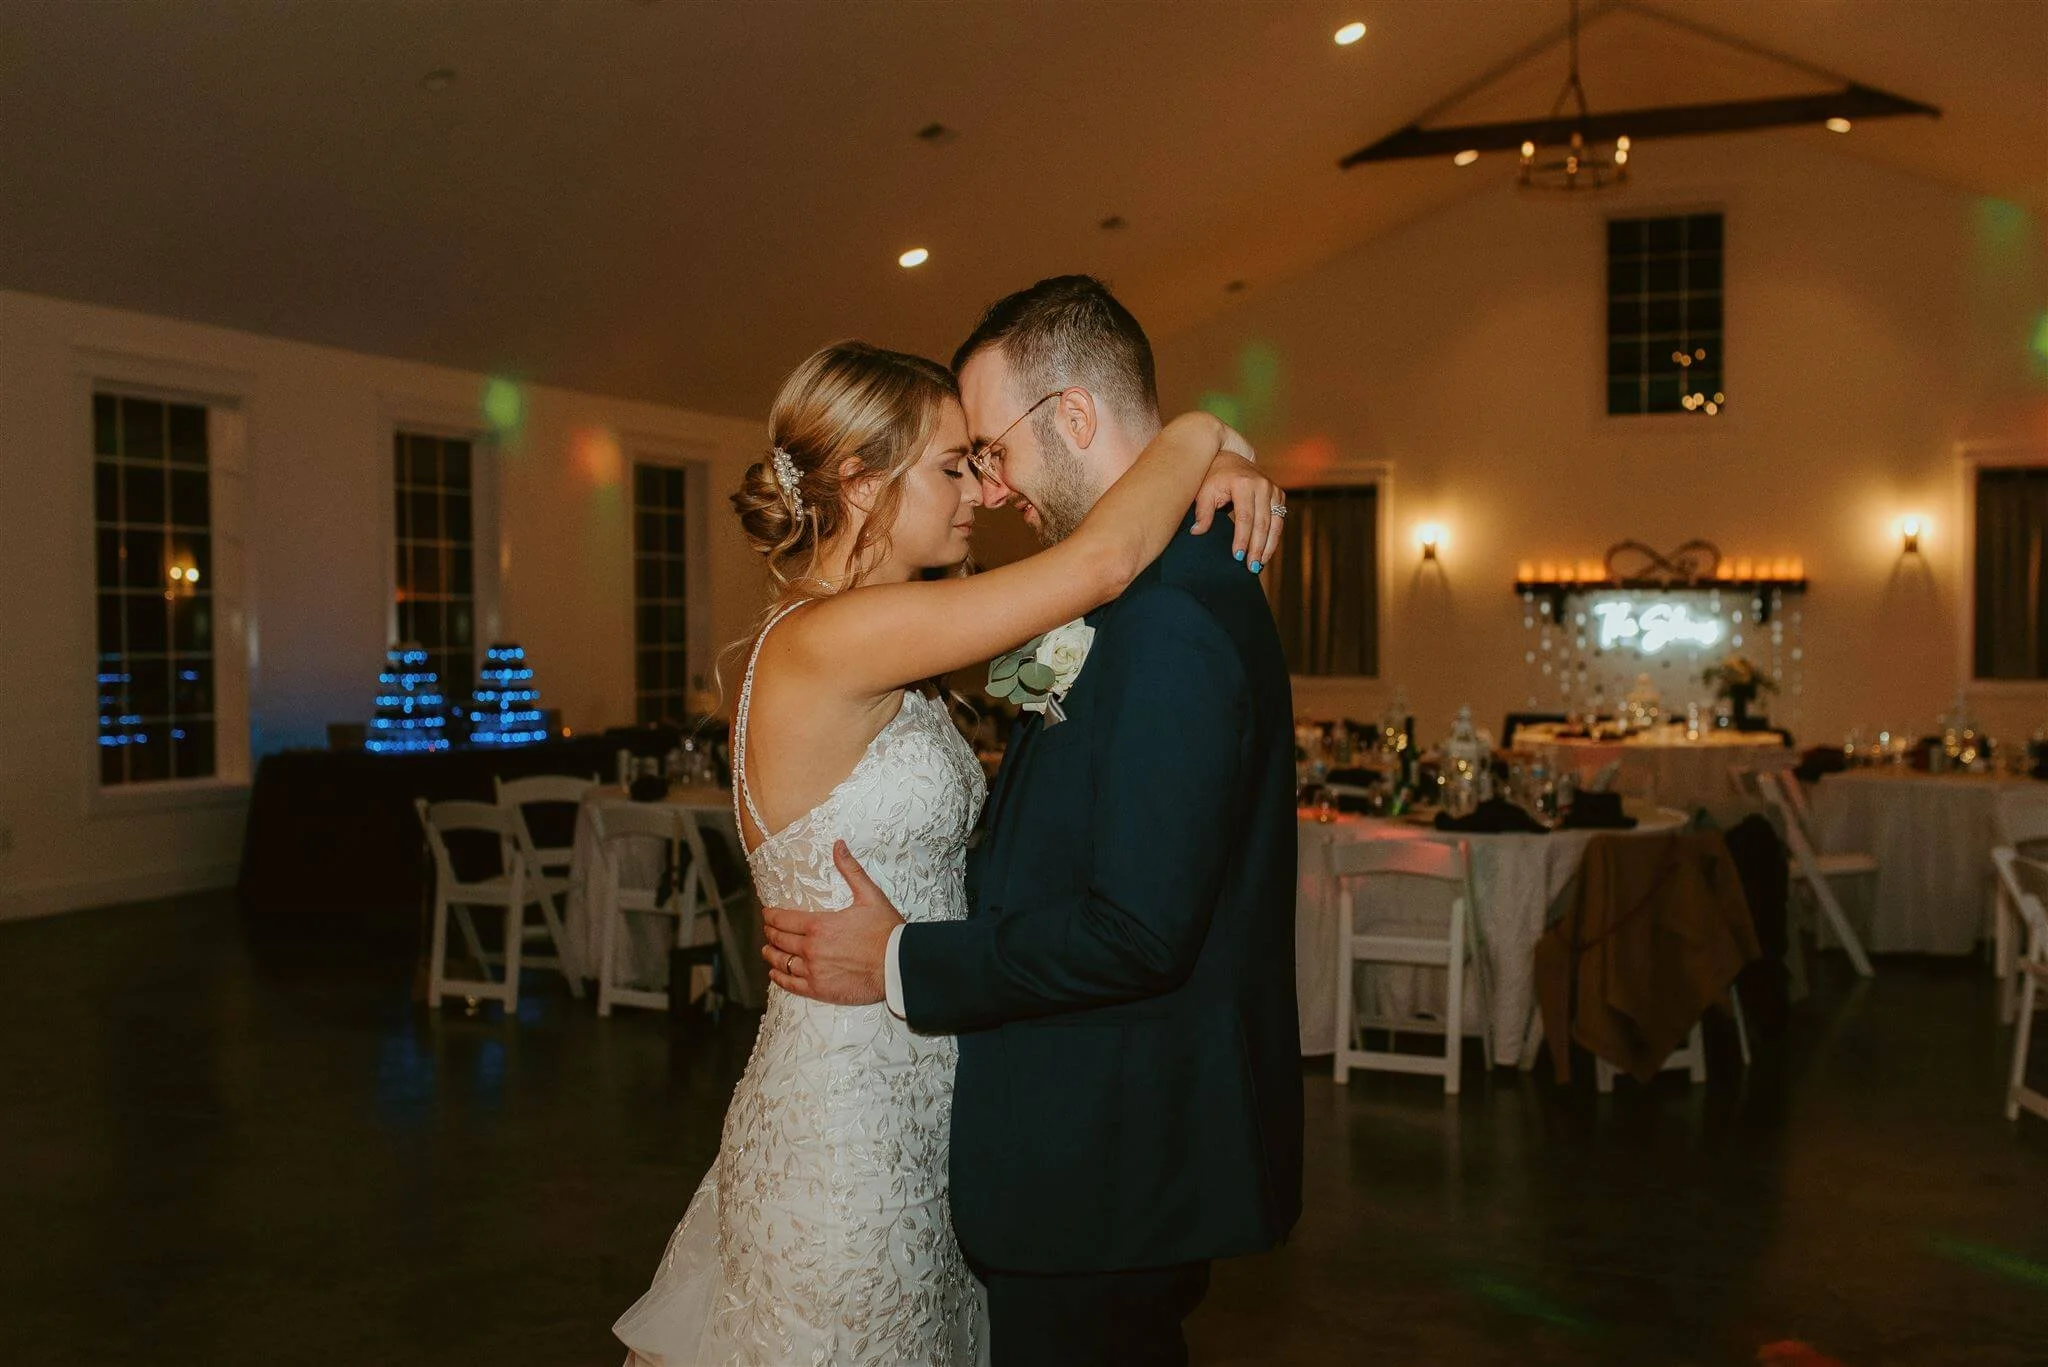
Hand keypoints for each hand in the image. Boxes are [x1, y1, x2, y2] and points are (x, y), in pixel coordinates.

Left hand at [759, 841, 900, 1005]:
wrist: (898, 965)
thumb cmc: (886, 931)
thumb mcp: (869, 895)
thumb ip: (850, 870)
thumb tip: (838, 845)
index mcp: (819, 925)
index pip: (784, 919)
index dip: (771, 916)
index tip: (767, 914)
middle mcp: (811, 949)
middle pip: (780, 940)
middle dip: (770, 933)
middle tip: (767, 930)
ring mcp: (813, 971)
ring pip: (782, 962)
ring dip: (771, 955)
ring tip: (767, 951)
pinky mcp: (819, 990)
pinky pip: (791, 985)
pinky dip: (780, 978)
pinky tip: (776, 974)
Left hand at [1191, 428, 1283, 573]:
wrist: (1228, 457)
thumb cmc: (1212, 476)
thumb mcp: (1204, 492)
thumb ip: (1202, 513)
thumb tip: (1197, 532)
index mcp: (1244, 484)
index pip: (1245, 518)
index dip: (1243, 539)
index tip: (1238, 556)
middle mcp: (1262, 485)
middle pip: (1262, 523)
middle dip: (1257, 547)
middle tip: (1251, 567)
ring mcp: (1273, 488)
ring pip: (1275, 523)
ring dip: (1268, 546)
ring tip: (1260, 564)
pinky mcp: (1278, 494)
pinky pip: (1279, 519)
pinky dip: (1274, 536)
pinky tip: (1266, 552)